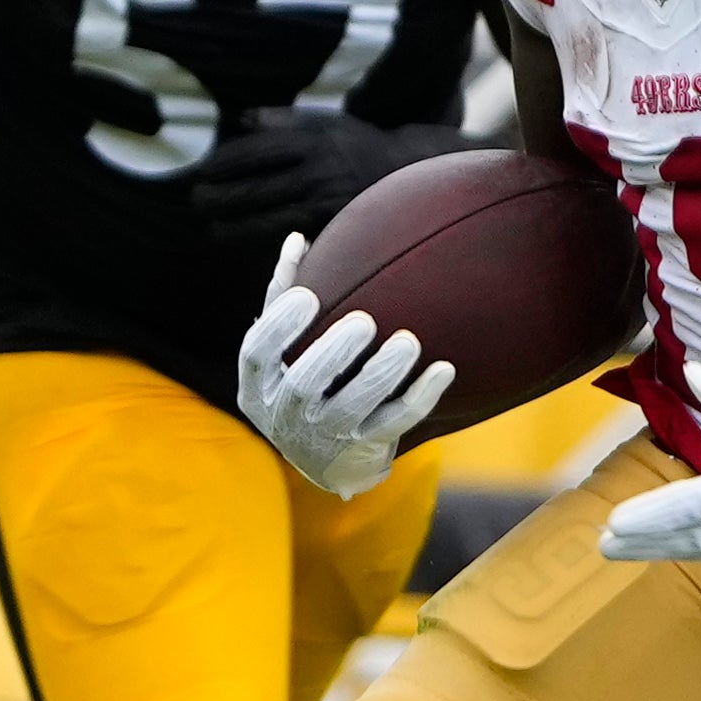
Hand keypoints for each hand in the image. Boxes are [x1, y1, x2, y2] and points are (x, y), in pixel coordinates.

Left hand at [192, 113, 458, 257]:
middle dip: (220, 196)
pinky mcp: (333, 226)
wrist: (409, 172)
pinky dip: (265, 239)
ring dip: (235, 226)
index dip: (224, 163)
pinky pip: (291, 235)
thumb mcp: (326, 122)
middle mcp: (316, 170)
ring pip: (268, 218)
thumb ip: (283, 120)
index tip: (203, 170)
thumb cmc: (358, 145)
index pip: (255, 152)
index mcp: (311, 140)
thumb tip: (241, 119)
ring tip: (213, 228)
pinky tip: (245, 240)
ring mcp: (326, 201)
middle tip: (196, 200)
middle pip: (255, 187)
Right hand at [236, 235, 448, 497]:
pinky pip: (396, 424)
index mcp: (259, 386)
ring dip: (382, 374)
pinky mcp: (365, 451)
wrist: (330, 460)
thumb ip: (285, 298)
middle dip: (333, 353)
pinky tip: (444, 369)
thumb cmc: (304, 382)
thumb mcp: (284, 351)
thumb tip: (297, 240)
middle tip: (364, 321)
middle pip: (303, 384)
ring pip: (352, 408)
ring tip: (408, 342)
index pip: (256, 354)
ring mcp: (326, 439)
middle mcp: (286, 416)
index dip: (279, 325)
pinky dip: (421, 397)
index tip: (308, 295)